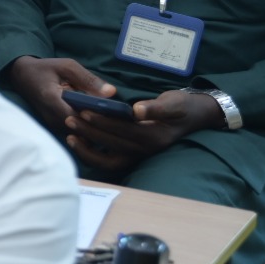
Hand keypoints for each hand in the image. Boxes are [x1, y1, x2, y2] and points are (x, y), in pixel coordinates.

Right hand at [5, 56, 115, 140]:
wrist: (22, 77)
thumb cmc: (45, 69)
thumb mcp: (67, 66)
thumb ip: (88, 79)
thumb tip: (112, 92)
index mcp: (52, 100)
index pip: (79, 118)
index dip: (99, 119)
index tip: (118, 114)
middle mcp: (52, 118)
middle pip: (83, 130)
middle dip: (102, 127)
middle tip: (122, 121)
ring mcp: (53, 125)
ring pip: (80, 135)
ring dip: (96, 129)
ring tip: (115, 122)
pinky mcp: (56, 127)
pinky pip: (76, 133)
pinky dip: (89, 129)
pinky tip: (101, 121)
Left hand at [65, 90, 224, 170]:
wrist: (194, 117)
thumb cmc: (182, 107)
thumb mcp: (173, 103)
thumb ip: (155, 107)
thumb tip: (136, 110)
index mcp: (153, 137)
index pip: (123, 130)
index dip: (102, 121)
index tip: (84, 110)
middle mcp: (145, 150)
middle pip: (112, 144)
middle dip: (89, 132)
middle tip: (70, 119)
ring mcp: (138, 155)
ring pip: (108, 159)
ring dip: (88, 150)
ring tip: (70, 135)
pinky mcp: (133, 155)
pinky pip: (109, 160)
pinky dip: (93, 155)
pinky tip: (78, 142)